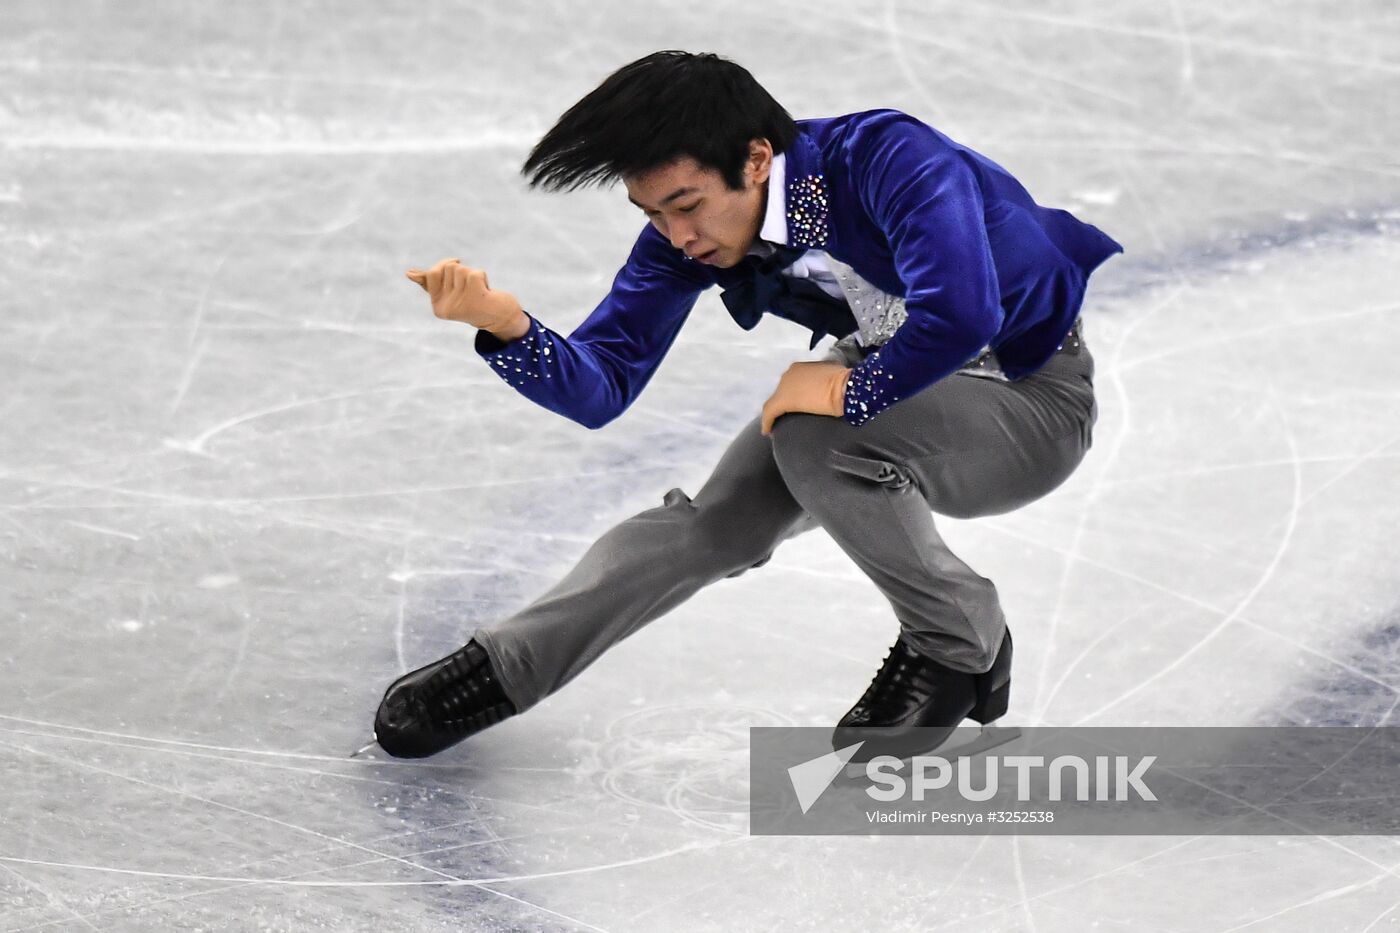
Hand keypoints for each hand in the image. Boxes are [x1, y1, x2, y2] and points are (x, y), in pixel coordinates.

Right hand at [405, 258, 528, 339]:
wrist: (500, 318)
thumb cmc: (473, 302)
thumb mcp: (450, 294)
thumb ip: (431, 283)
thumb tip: (408, 273)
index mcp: (438, 307)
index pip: (432, 273)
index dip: (444, 266)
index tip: (456, 274)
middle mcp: (447, 307)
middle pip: (449, 268)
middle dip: (462, 272)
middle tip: (470, 288)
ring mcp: (462, 303)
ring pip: (461, 269)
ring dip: (472, 275)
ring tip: (478, 290)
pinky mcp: (477, 298)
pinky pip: (475, 273)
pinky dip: (482, 277)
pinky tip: (486, 291)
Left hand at [760, 361, 851, 434]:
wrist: (844, 388)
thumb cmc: (845, 382)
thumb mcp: (834, 375)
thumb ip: (825, 380)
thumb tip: (830, 387)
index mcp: (802, 367)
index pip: (794, 381)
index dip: (795, 393)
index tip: (799, 403)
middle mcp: (790, 373)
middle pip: (783, 390)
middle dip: (786, 402)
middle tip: (792, 415)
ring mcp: (784, 386)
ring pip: (776, 401)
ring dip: (777, 412)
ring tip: (780, 424)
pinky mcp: (781, 401)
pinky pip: (770, 413)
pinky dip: (768, 422)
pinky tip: (768, 431)